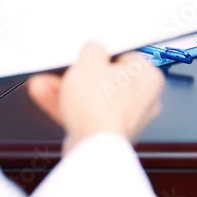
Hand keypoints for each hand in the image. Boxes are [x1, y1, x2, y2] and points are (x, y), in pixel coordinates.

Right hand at [27, 43, 163, 153]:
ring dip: (69, 91)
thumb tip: (93, 50)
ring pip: (94, 100)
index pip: (126, 58)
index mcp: (149, 78)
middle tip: (64, 70)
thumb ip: (93, 49)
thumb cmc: (100, 107)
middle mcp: (143, 102)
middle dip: (79, 75)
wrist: (92, 147)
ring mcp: (126, 122)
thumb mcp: (89, 61)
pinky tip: (48, 98)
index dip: (103, 55)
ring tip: (46, 83)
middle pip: (107, 81)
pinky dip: (69, 108)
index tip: (87, 55)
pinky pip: (87, 116)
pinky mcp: (108, 137)